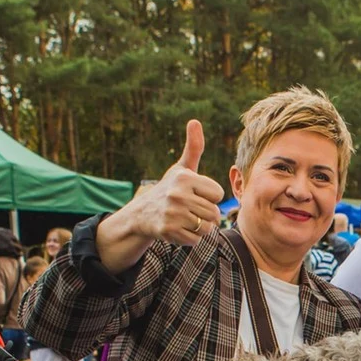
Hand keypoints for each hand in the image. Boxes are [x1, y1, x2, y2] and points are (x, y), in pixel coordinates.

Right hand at [129, 120, 223, 244]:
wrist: (141, 214)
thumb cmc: (169, 188)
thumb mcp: (181, 168)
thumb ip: (194, 148)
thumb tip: (194, 121)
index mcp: (185, 178)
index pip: (218, 194)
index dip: (210, 197)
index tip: (195, 194)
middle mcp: (177, 194)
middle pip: (214, 213)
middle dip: (206, 214)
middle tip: (190, 209)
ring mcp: (172, 213)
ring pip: (207, 228)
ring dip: (199, 227)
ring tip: (185, 218)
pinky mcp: (168, 231)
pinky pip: (196, 240)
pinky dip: (190, 238)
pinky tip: (178, 229)